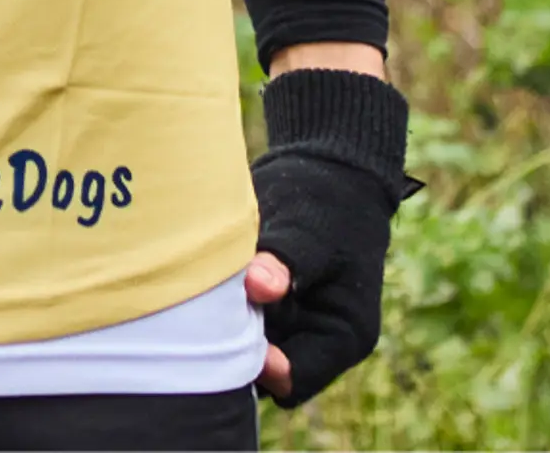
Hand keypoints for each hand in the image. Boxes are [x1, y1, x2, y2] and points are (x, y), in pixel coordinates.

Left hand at [247, 65, 414, 407]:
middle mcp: (311, 343)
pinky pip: (227, 324)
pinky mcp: (258, 313)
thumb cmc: (329, 200)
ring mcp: (282, 330)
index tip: (240, 326)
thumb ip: (286, 260)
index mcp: (342, 337)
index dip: (263, 365)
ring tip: (215, 280)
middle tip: (218, 299)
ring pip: (237, 349)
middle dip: (235, 343)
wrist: (324, 169)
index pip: (294, 380)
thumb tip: (259, 288)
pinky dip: (214, 305)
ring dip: (222, 322)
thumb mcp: (312, 228)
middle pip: (259, 373)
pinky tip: (206, 274)